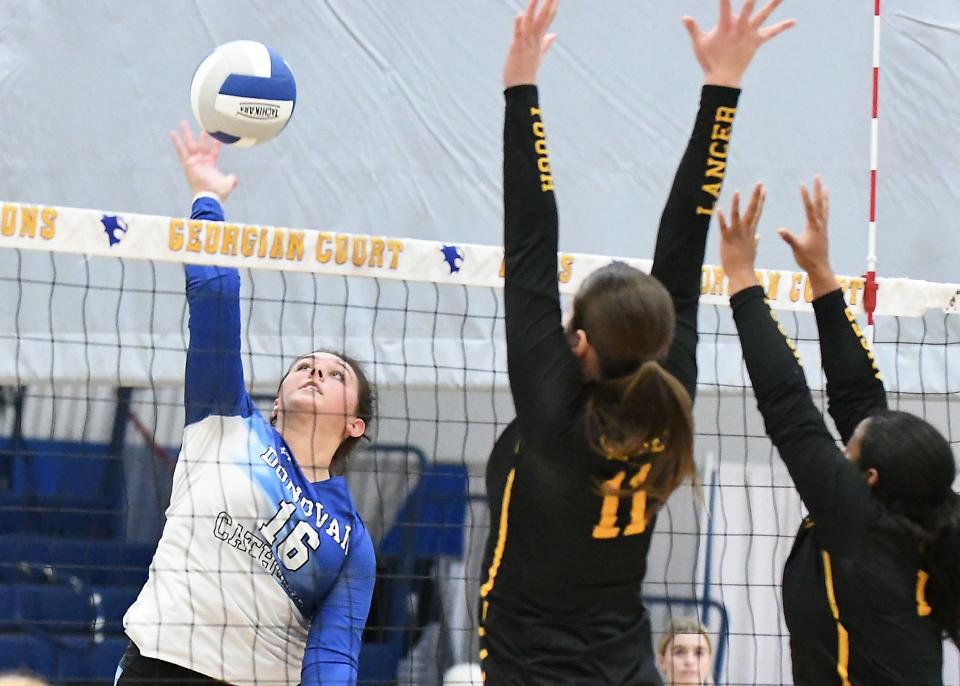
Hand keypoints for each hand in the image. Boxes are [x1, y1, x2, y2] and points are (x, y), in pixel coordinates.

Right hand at [170, 121, 237, 202]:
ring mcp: (194, 161)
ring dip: (187, 134)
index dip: (216, 144)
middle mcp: (201, 161)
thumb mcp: (228, 184)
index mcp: (210, 164)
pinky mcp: (188, 164)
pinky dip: (176, 142)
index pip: (213, 150)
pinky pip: (181, 151)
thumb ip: (231, 179)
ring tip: (183, 123)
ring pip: (190, 144)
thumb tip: (234, 179)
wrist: (210, 198)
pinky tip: (172, 133)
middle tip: (199, 125)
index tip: (218, 136)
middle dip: (200, 135)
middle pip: (200, 144)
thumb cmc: (218, 193)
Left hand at [503, 0, 557, 87]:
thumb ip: (546, 42)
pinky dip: (518, 25)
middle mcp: (535, 39)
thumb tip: (554, 34)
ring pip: (531, 23)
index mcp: (539, 39)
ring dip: (533, 9)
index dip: (553, 5)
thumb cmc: (527, 71)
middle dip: (549, 3)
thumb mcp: (539, 55)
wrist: (521, 88)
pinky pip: (518, 35)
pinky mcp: (516, 48)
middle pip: (544, 18)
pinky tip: (518, 15)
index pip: (549, 18)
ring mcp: (526, 44)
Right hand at [683, 0, 795, 87]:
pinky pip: (771, 33)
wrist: (723, 79)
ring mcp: (749, 34)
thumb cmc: (709, 60)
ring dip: (773, 4)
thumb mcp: (699, 44)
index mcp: (724, 26)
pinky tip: (794, 22)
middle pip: (748, 6)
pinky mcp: (757, 42)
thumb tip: (684, 17)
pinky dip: (782, 27)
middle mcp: (739, 28)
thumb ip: (693, 28)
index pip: (724, 4)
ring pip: (763, 16)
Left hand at [717, 182, 765, 294]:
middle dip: (756, 196)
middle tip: (759, 183)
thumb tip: (759, 236)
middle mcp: (745, 230)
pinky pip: (723, 227)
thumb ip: (756, 241)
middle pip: (752, 210)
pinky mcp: (726, 239)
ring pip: (737, 216)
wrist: (741, 273)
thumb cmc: (746, 263)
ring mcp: (736, 234)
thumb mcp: (753, 249)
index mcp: (751, 231)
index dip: (760, 200)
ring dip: (737, 204)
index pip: (757, 212)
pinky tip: (719, 209)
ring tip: (737, 192)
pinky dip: (721, 218)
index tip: (764, 189)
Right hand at [779, 175, 838, 298]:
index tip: (803, 184)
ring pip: (824, 208)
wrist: (820, 267)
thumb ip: (789, 238)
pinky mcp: (823, 231)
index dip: (805, 196)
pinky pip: (824, 215)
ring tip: (825, 188)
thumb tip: (780, 230)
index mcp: (813, 226)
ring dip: (824, 197)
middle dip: (818, 189)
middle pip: (819, 203)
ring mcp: (822, 227)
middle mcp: (820, 224)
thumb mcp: (797, 248)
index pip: (809, 208)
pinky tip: (823, 206)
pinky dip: (824, 207)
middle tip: (818, 177)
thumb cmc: (808, 258)